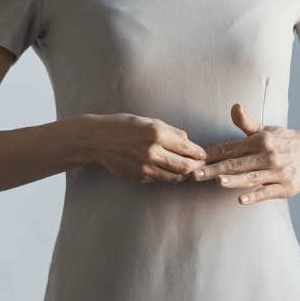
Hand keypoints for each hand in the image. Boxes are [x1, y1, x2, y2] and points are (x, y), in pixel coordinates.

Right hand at [78, 114, 205, 184]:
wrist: (96, 140)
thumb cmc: (122, 126)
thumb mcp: (147, 121)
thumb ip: (170, 131)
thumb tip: (188, 141)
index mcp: (156, 133)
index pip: (187, 149)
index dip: (199, 154)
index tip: (203, 154)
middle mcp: (151, 151)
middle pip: (185, 167)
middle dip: (195, 167)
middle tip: (199, 165)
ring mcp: (144, 167)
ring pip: (174, 177)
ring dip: (183, 175)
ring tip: (187, 171)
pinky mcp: (138, 177)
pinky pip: (159, 179)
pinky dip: (167, 176)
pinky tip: (168, 171)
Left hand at [192, 104, 299, 204]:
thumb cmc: (286, 141)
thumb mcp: (267, 130)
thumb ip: (247, 123)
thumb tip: (234, 106)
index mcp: (261, 140)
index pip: (230, 147)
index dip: (211, 154)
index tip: (194, 159)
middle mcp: (268, 155)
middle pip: (236, 163)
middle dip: (214, 169)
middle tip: (194, 174)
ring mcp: (277, 172)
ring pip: (251, 177)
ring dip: (233, 180)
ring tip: (216, 181)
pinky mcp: (286, 187)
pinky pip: (267, 192)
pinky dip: (254, 196)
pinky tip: (240, 200)